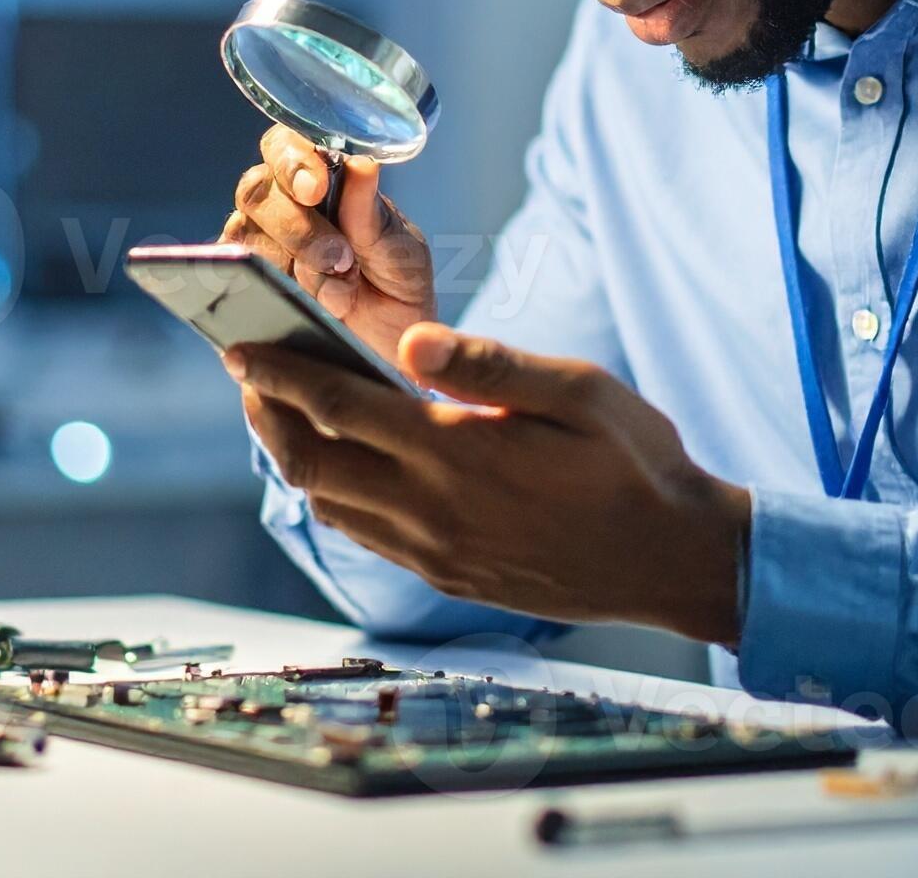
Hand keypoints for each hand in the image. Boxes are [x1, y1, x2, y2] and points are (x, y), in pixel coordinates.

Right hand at [221, 125, 434, 365]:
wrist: (392, 345)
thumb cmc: (399, 285)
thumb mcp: (401, 251)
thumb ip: (374, 214)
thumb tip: (361, 165)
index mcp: (322, 178)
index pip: (287, 146)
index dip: (292, 160)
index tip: (315, 188)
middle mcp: (283, 204)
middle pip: (258, 190)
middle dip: (298, 226)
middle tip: (340, 258)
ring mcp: (260, 244)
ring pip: (245, 234)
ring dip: (296, 263)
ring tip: (342, 290)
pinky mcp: (245, 283)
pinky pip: (234, 276)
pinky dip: (272, 287)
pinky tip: (309, 302)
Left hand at [227, 322, 750, 645]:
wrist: (675, 560)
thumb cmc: (637, 463)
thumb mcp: (579, 391)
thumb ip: (489, 364)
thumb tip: (409, 340)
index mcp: (458, 453)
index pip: (338, 407)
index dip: (280, 374)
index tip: (242, 346)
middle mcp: (433, 511)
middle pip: (311, 463)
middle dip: (267, 416)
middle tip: (248, 376)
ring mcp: (437, 553)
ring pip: (331, 506)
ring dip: (296, 458)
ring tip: (286, 414)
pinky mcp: (449, 577)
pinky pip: (367, 536)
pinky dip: (337, 495)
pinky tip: (346, 465)